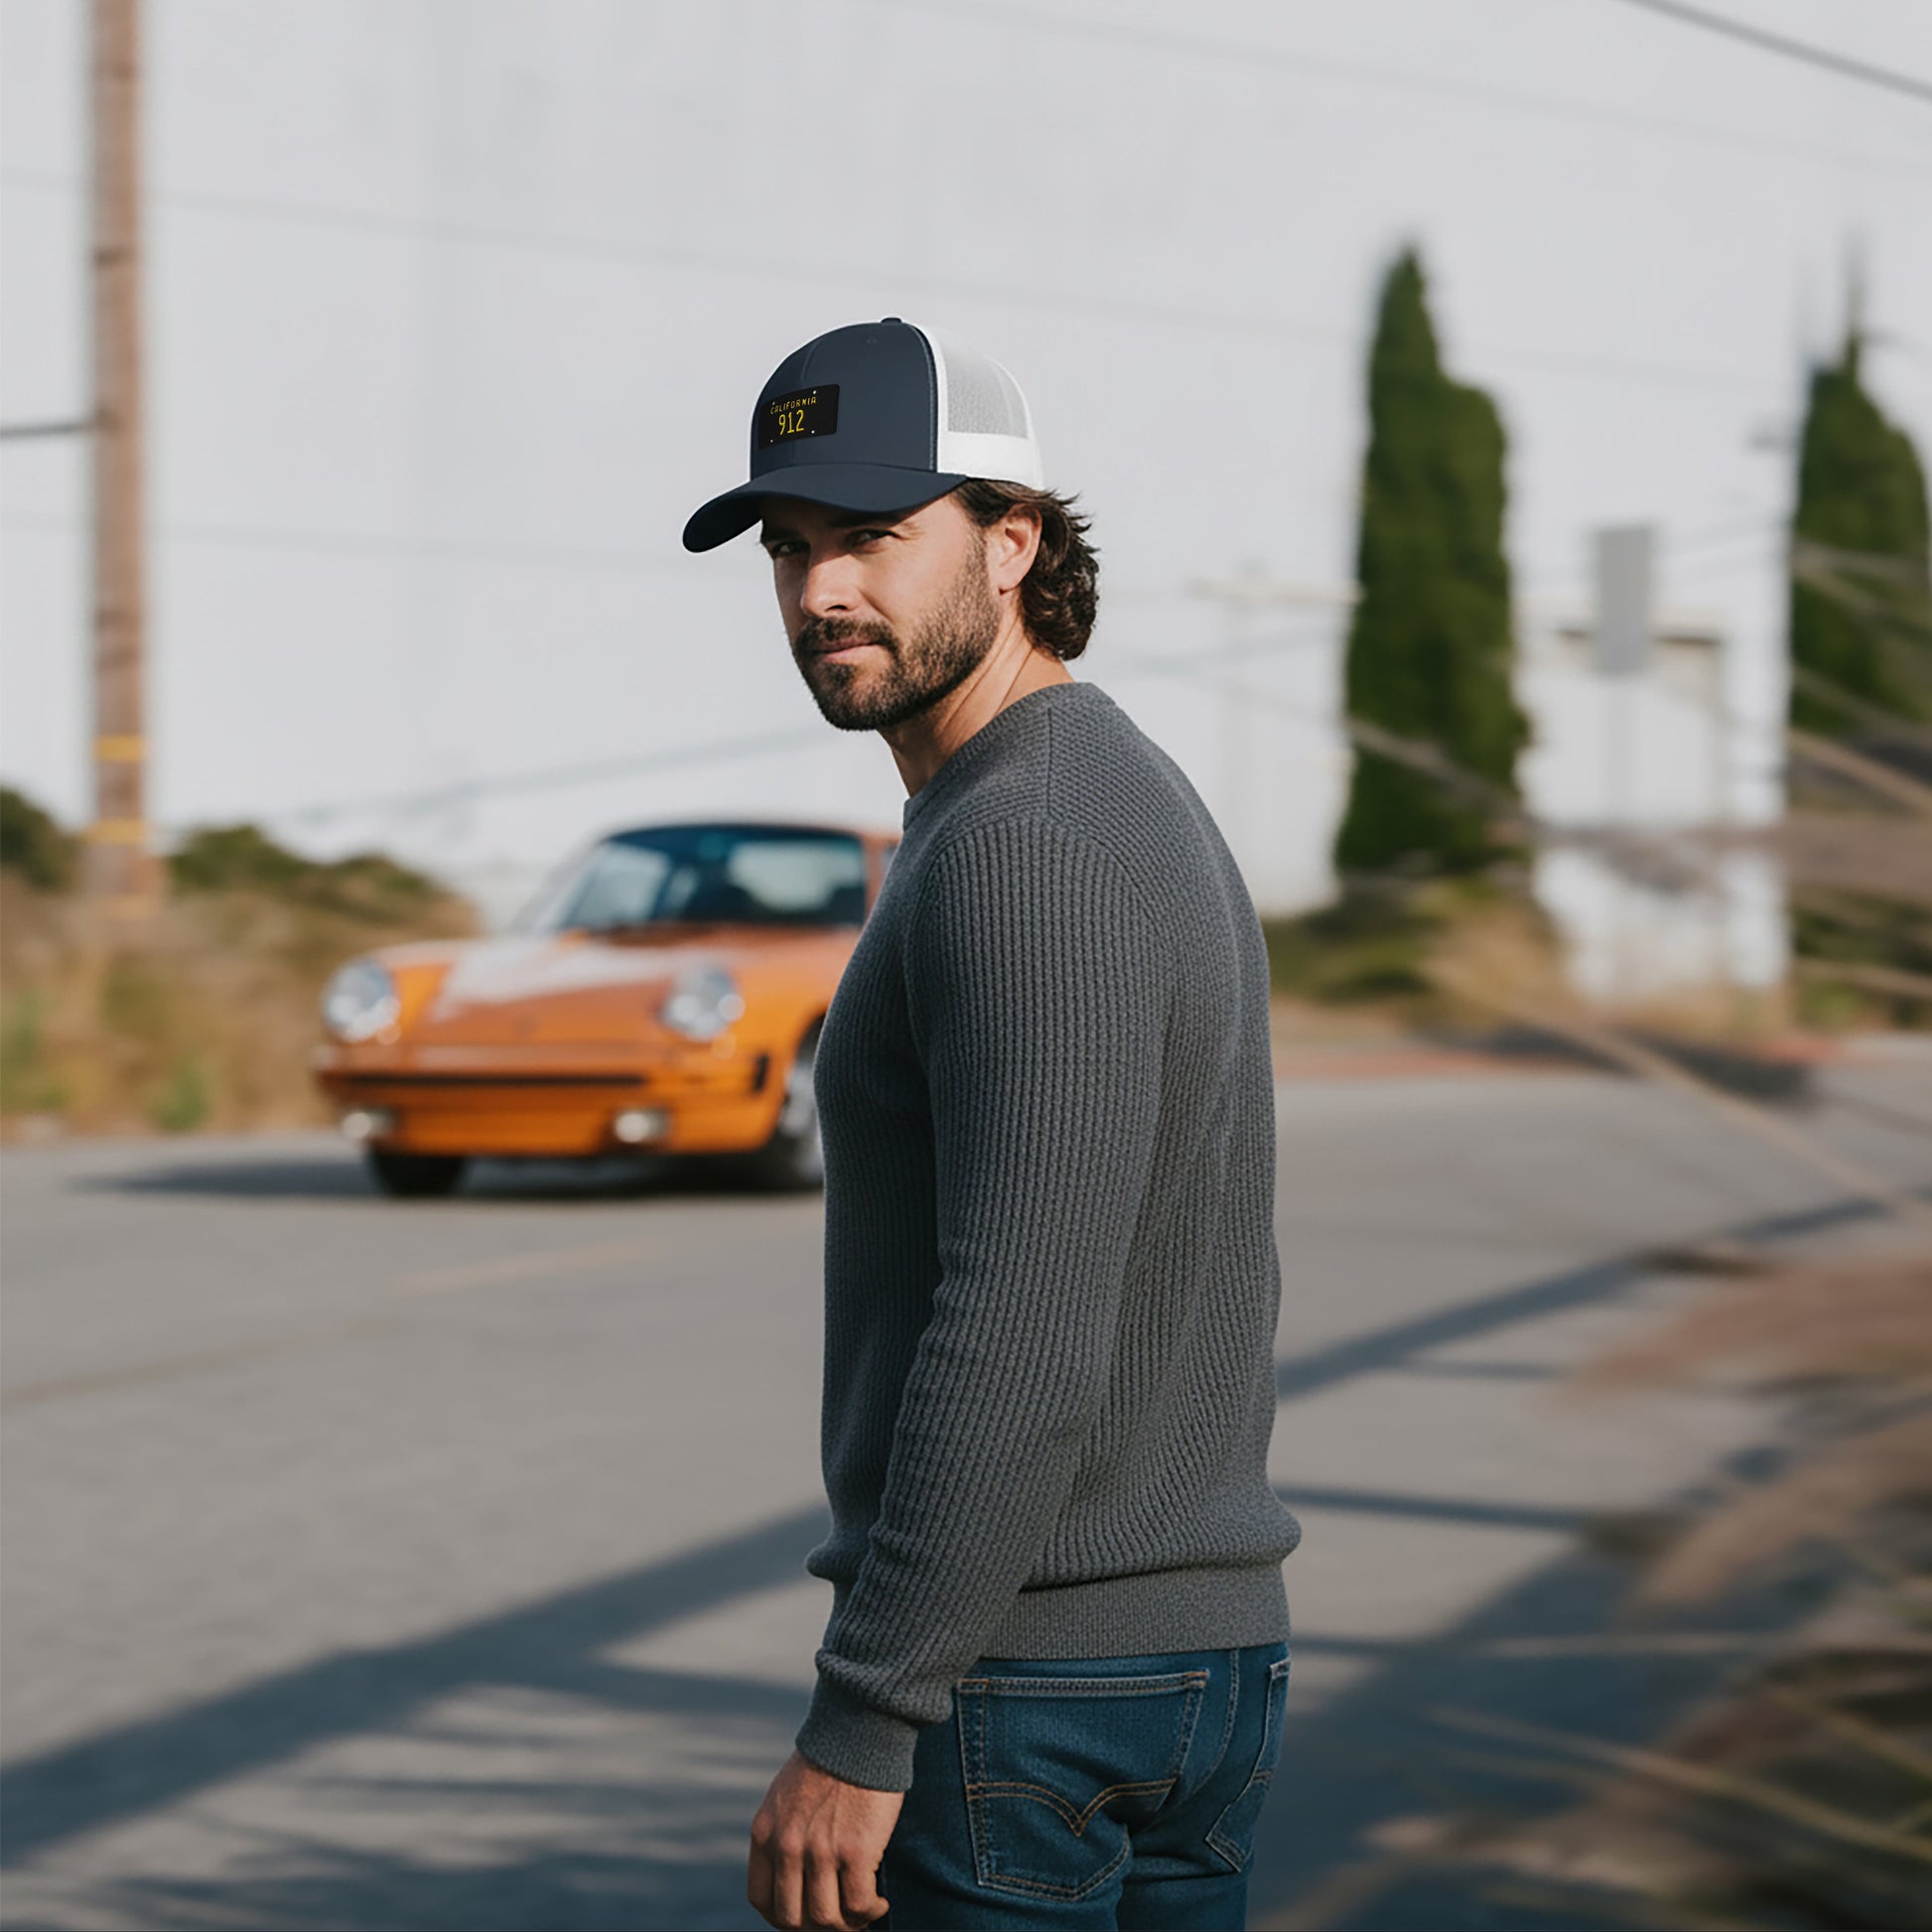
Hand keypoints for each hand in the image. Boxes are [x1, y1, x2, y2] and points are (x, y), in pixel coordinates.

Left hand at [748, 1750, 901, 1930]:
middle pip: (794, 1918)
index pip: (762, 1899)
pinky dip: (871, 1911)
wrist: (859, 1730)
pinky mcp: (856, 1852)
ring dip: (848, 1924)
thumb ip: (783, 1833)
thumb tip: (795, 1874)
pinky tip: (880, 1901)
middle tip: (839, 1918)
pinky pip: (859, 1905)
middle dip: (817, 1926)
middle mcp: (788, 1847)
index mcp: (766, 1833)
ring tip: (864, 1912)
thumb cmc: (830, 1760)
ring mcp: (821, 1852)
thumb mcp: (786, 1796)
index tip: (806, 1917)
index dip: (784, 1919)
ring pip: (827, 1919)